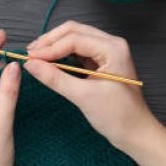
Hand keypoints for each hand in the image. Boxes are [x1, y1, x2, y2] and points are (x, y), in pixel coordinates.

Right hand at [24, 21, 155, 150]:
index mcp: (112, 49)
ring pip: (73, 37)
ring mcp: (106, 51)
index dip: (49, 48)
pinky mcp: (99, 61)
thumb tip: (30, 64)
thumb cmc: (117, 116)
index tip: (29, 59)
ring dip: (53, 44)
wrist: (136, 134)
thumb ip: (55, 78)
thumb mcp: (83, 96)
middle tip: (30, 54)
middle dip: (49, 41)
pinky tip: (48, 60)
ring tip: (35, 55)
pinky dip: (60, 52)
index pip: (73, 39)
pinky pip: (76, 49)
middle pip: (72, 31)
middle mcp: (110, 44)